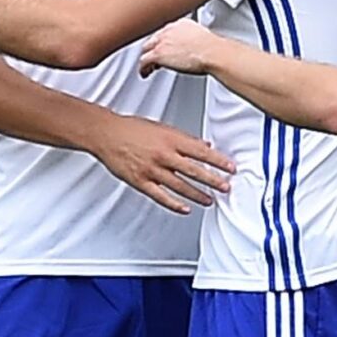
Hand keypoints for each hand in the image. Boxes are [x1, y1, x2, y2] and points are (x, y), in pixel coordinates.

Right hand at [90, 111, 233, 214]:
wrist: (106, 134)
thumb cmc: (132, 128)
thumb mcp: (162, 127)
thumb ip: (184, 138)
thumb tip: (204, 144)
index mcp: (171, 140)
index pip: (201, 152)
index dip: (218, 161)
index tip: (230, 168)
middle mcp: (164, 155)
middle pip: (194, 171)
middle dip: (213, 181)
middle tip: (226, 187)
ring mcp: (152, 170)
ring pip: (180, 186)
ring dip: (198, 195)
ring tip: (209, 200)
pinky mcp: (141, 182)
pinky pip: (161, 196)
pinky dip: (174, 204)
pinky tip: (185, 209)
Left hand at [138, 18, 222, 78]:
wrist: (212, 53)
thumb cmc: (212, 48)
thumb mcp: (202, 38)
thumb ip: (193, 40)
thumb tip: (195, 49)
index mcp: (181, 24)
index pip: (166, 32)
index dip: (163, 42)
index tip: (165, 48)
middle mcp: (169, 30)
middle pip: (154, 39)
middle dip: (153, 48)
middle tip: (154, 58)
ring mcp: (162, 41)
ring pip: (146, 49)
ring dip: (147, 58)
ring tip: (148, 67)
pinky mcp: (158, 54)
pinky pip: (144, 61)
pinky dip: (143, 68)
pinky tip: (145, 73)